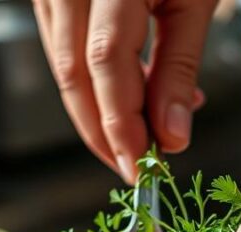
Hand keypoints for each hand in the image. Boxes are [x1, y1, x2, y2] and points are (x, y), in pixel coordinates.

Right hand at [33, 0, 215, 180]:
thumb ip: (179, 67)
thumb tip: (171, 139)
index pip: (106, 62)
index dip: (121, 123)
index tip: (145, 167)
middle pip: (74, 74)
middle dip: (104, 132)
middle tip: (136, 170)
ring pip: (62, 68)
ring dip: (96, 116)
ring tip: (138, 141)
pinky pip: (61, 52)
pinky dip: (91, 87)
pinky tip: (126, 102)